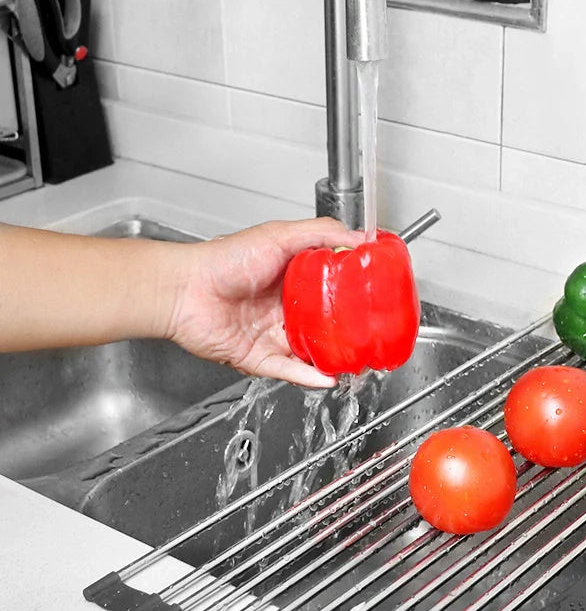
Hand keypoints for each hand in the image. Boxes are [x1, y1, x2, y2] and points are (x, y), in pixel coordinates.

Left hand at [167, 218, 363, 387]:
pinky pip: (289, 371)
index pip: (330, 291)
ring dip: (332, 358)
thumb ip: (322, 233)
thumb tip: (361, 238)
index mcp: (290, 281)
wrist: (184, 289)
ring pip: (310, 352)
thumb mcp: (280, 234)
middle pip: (323, 326)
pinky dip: (309, 377)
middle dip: (346, 333)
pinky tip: (328, 376)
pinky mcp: (258, 358)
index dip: (352, 296)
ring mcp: (271, 335)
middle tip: (371, 336)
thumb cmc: (223, 259)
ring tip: (357, 361)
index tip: (375, 299)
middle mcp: (282, 310)